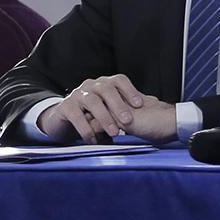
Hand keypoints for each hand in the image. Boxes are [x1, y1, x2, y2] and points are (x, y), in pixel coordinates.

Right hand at [37, 75, 174, 142]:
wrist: (64, 121)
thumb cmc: (92, 116)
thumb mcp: (110, 110)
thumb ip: (127, 108)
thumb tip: (155, 104)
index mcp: (104, 84)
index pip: (118, 80)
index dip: (129, 90)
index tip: (139, 104)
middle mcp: (90, 86)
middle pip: (106, 89)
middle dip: (118, 104)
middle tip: (128, 121)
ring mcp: (77, 95)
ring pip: (92, 101)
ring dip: (104, 117)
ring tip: (114, 133)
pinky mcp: (65, 107)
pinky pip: (76, 115)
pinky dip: (86, 128)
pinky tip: (94, 139)